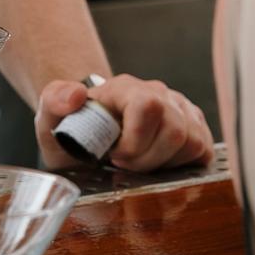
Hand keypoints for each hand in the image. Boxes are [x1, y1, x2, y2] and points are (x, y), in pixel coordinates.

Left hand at [35, 74, 214, 172]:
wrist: (87, 138)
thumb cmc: (72, 130)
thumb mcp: (50, 118)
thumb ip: (53, 101)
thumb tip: (76, 95)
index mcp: (124, 89)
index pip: (148, 107)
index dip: (134, 141)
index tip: (113, 156)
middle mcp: (158, 94)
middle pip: (175, 131)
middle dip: (147, 160)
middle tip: (123, 164)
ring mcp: (181, 110)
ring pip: (193, 142)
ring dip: (163, 165)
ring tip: (138, 164)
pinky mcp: (196, 128)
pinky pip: (204, 150)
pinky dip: (182, 166)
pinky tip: (157, 165)